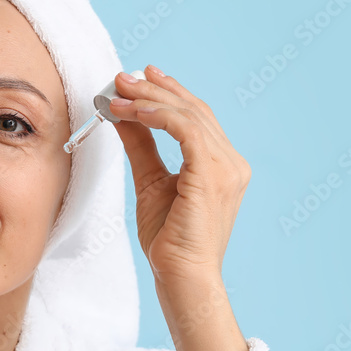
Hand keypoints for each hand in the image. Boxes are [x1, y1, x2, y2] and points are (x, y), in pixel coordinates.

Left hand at [108, 65, 251, 283]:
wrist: (181, 274)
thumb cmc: (168, 238)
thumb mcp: (150, 181)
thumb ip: (142, 147)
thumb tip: (124, 117)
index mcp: (221, 164)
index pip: (196, 116)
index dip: (169, 92)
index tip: (140, 76)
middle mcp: (231, 162)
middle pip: (193, 110)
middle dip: (155, 89)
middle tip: (122, 77)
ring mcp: (227, 167)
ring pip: (189, 115)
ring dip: (149, 99)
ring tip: (119, 91)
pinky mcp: (213, 174)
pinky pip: (186, 131)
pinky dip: (159, 116)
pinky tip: (133, 111)